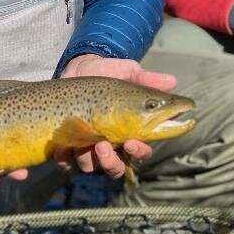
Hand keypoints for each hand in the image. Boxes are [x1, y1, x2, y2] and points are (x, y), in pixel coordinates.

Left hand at [55, 54, 175, 177]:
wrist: (79, 65)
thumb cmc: (109, 71)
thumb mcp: (127, 72)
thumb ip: (147, 79)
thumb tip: (172, 81)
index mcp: (129, 130)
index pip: (140, 151)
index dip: (139, 152)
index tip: (132, 142)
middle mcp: (109, 143)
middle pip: (115, 168)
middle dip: (111, 163)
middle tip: (104, 145)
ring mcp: (86, 144)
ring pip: (90, 166)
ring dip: (89, 158)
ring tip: (86, 139)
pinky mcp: (66, 143)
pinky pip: (64, 162)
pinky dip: (63, 158)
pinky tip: (62, 147)